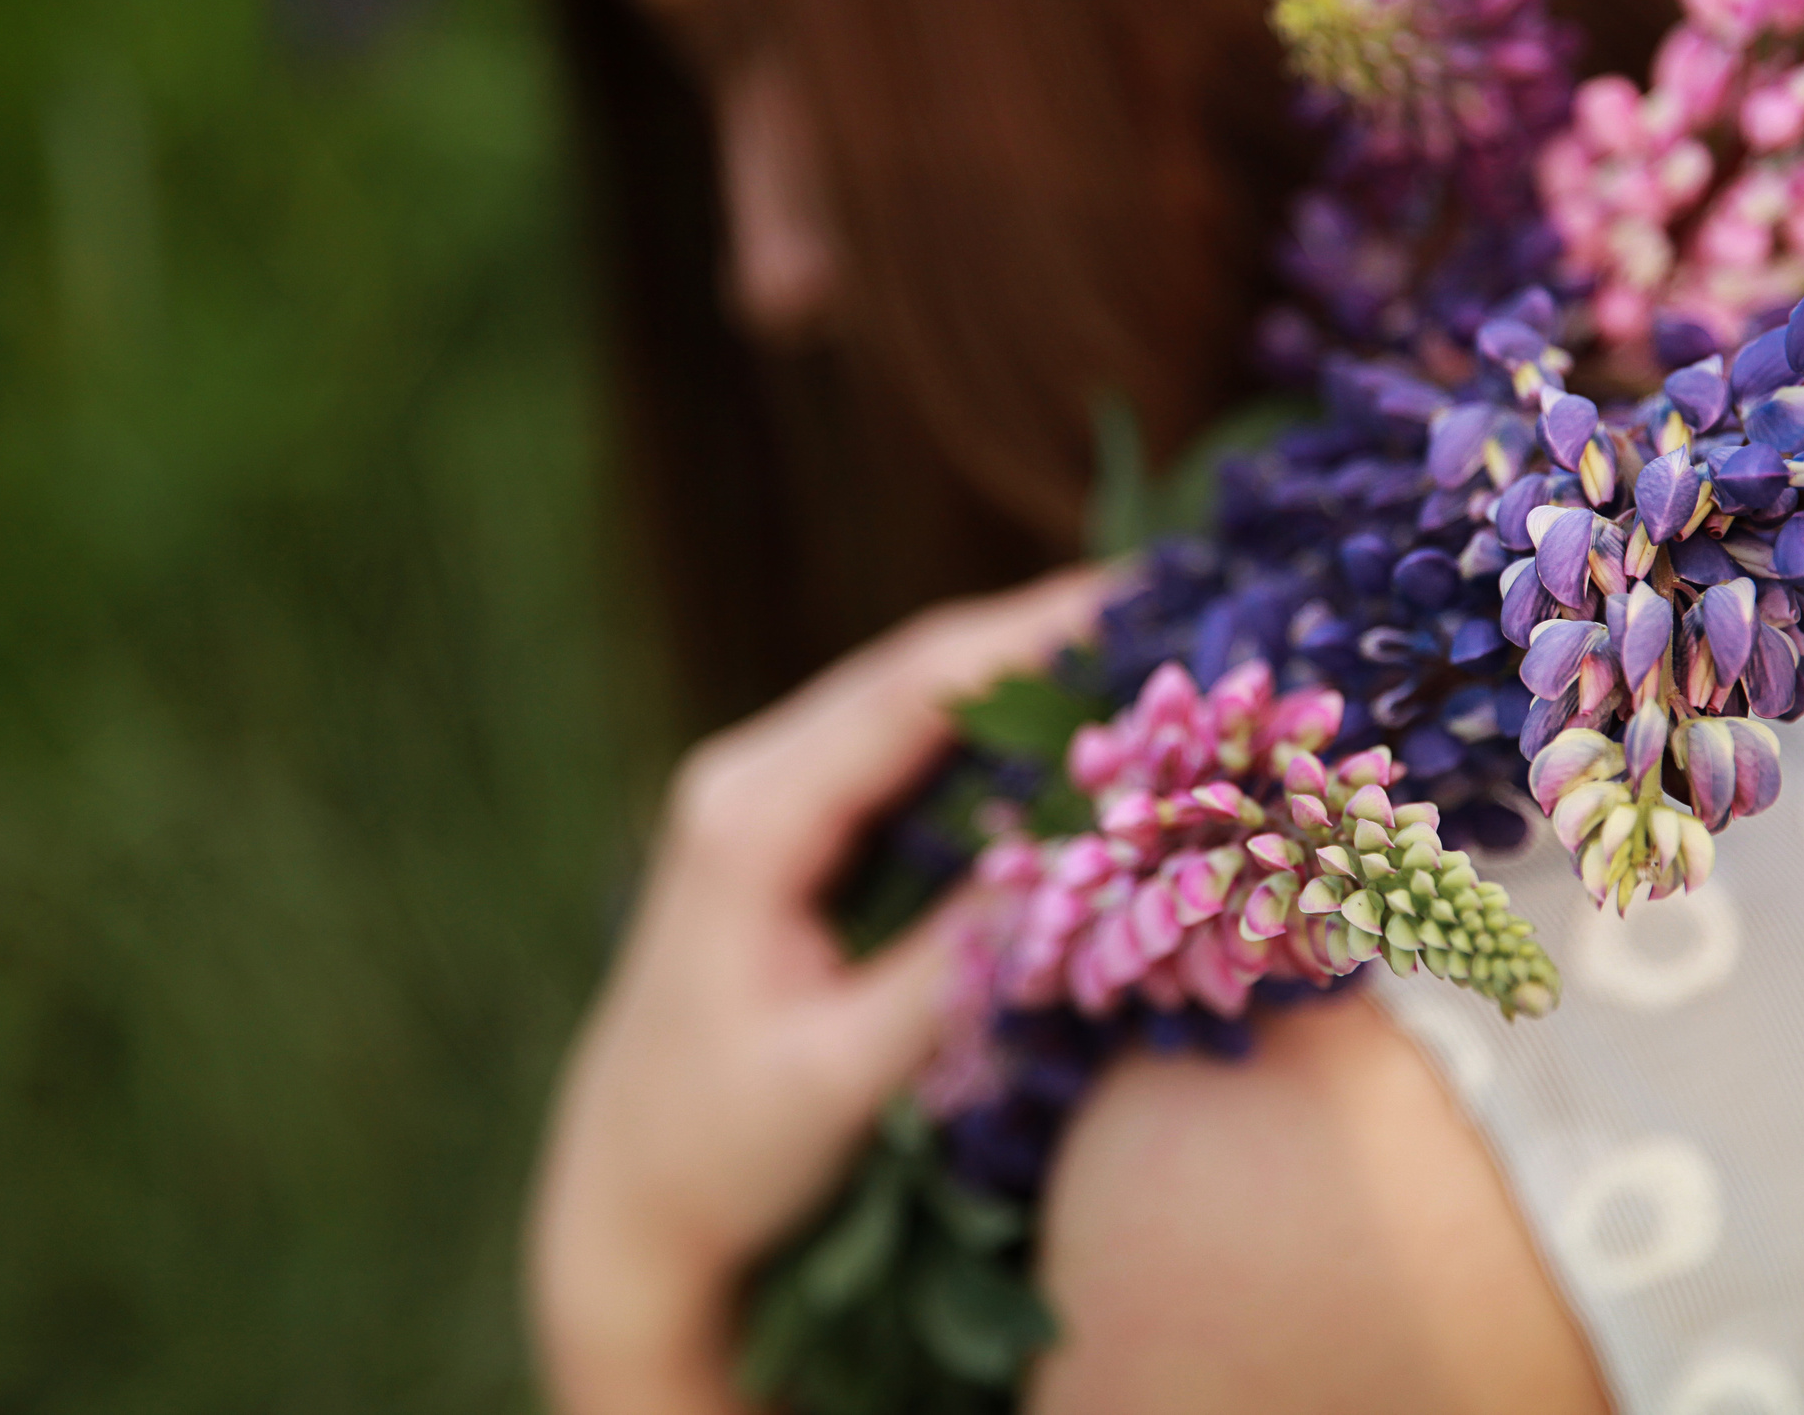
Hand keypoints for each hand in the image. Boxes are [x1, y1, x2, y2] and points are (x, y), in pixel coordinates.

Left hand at [529, 568, 1106, 1414]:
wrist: (624, 1202)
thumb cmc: (717, 1152)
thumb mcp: (844, 1070)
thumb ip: (955, 966)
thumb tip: (1081, 866)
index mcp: (747, 819)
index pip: (910, 694)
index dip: (1031, 638)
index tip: (1145, 601)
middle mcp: (748, 778)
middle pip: (918, 675)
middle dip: (1046, 638)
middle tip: (1179, 614)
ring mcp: (764, 798)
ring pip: (914, 706)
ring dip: (1024, 680)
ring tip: (1150, 657)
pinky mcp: (789, 830)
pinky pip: (902, 756)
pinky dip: (990, 740)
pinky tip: (1072, 739)